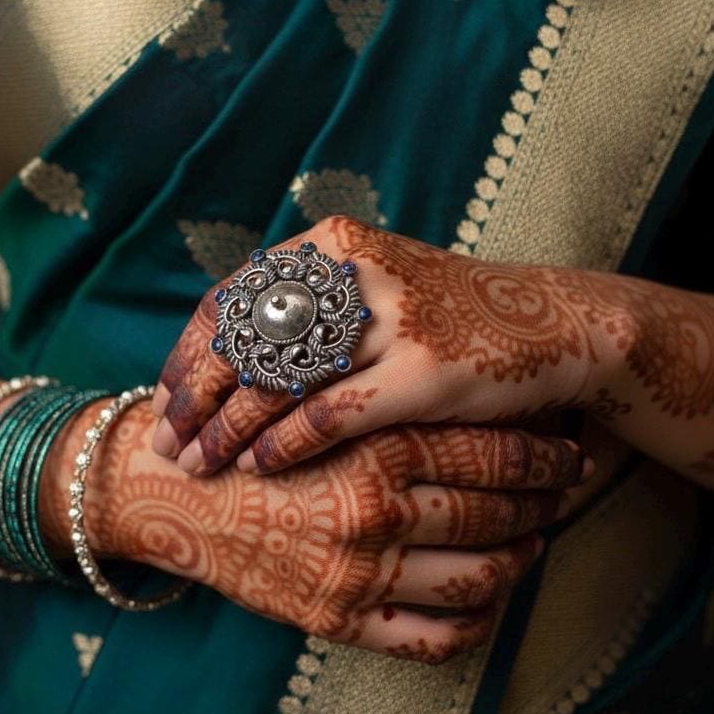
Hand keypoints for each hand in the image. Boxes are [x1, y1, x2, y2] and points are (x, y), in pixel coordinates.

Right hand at [80, 413, 586, 662]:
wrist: (173, 491)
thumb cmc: (246, 430)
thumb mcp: (314, 390)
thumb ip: (380, 386)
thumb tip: (455, 379)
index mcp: (375, 447)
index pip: (489, 453)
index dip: (541, 453)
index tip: (567, 449)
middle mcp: (375, 510)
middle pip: (495, 513)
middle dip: (545, 502)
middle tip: (567, 492)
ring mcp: (358, 570)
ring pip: (477, 577)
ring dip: (519, 561)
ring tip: (535, 544)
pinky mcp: (337, 618)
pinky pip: (430, 638)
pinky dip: (474, 625)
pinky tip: (488, 607)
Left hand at [150, 216, 617, 475]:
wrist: (549, 328)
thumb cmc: (446, 317)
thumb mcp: (371, 289)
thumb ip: (305, 309)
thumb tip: (219, 356)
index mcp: (334, 246)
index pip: (233, 298)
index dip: (189, 352)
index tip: (165, 398)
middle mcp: (357, 270)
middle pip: (245, 338)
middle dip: (194, 396)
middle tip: (166, 441)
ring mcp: (393, 318)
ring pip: (279, 378)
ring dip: (227, 428)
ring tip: (197, 464)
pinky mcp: (425, 370)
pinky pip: (331, 413)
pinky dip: (285, 443)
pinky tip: (257, 467)